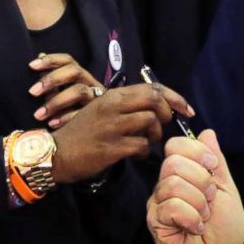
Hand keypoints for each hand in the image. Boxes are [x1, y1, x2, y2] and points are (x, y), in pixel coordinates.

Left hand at [28, 52, 101, 129]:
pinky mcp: (99, 114)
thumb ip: (50, 78)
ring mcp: (97, 98)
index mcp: (80, 75)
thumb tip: (39, 55)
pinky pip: (83, 113)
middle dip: (52, 79)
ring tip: (38, 115)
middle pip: (75, 71)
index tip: (31, 66)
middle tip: (32, 91)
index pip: (68, 60)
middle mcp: (90, 83)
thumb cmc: (71, 108)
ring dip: (56, 101)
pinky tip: (52, 123)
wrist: (95, 130)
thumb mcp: (60, 92)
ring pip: (79, 91)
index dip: (50, 60)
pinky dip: (66, 118)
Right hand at [49, 83, 193, 183]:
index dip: (175, 97)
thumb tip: (157, 107)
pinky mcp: (111, 147)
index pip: (152, 88)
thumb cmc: (82, 133)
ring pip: (150, 122)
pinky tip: (136, 155)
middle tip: (163, 126)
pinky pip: (141, 145)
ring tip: (145, 142)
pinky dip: (143, 152)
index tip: (187, 109)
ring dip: (154, 135)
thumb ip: (127, 106)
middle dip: (168, 113)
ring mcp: (112, 126)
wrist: (56, 154)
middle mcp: (113, 106)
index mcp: (113, 96)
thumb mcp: (102, 111)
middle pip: (155, 100)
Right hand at [146, 131, 243, 243]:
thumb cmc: (223, 232)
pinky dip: (191, 218)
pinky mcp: (155, 222)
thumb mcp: (227, 192)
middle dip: (202, 181)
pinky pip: (171, 207)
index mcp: (185, 175)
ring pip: (173, 184)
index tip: (213, 169)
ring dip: (199, 203)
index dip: (197, 152)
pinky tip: (195, 229)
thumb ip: (217, 163)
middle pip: (174, 161)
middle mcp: (167, 186)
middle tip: (209, 201)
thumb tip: (207, 133)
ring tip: (203, 217)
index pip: (176, 145)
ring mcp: (158, 204)